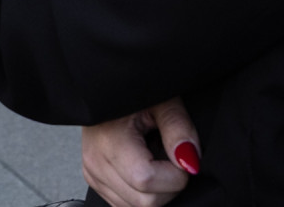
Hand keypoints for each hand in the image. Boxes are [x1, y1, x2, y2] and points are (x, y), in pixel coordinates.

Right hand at [81, 97, 200, 206]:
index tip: (178, 152)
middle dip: (168, 185)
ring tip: (153, 157)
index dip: (175, 174)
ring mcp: (93, 175)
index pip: (147, 182)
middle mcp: (96, 163)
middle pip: (145, 202)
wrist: (106, 88)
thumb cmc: (134, 90)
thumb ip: (178, 128)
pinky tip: (143, 166)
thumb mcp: (162, 100)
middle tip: (168, 154)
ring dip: (156, 191)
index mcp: (108, 141)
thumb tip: (190, 163)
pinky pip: (127, 204)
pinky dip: (142, 193)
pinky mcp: (95, 181)